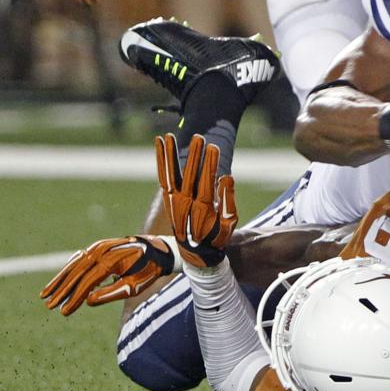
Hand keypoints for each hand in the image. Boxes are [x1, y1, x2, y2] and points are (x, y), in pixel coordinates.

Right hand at [40, 235, 176, 315]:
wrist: (157, 250)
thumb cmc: (147, 271)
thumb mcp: (134, 286)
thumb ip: (111, 293)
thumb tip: (88, 301)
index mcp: (111, 260)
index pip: (87, 282)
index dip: (74, 298)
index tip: (64, 312)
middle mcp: (102, 250)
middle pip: (76, 272)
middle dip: (62, 290)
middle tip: (49, 306)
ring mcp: (98, 247)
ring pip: (73, 265)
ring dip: (59, 280)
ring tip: (45, 295)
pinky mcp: (97, 247)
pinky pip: (78, 259)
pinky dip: (67, 271)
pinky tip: (58, 282)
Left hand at [156, 133, 237, 267]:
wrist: (196, 253)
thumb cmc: (217, 236)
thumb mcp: (230, 222)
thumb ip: (229, 200)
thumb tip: (227, 177)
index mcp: (204, 209)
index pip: (206, 182)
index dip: (210, 164)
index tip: (214, 147)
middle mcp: (186, 204)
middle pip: (189, 175)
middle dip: (194, 155)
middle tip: (199, 137)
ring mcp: (174, 201)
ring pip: (170, 174)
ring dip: (169, 154)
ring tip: (168, 136)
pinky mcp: (168, 199)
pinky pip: (163, 176)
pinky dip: (161, 160)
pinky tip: (159, 144)